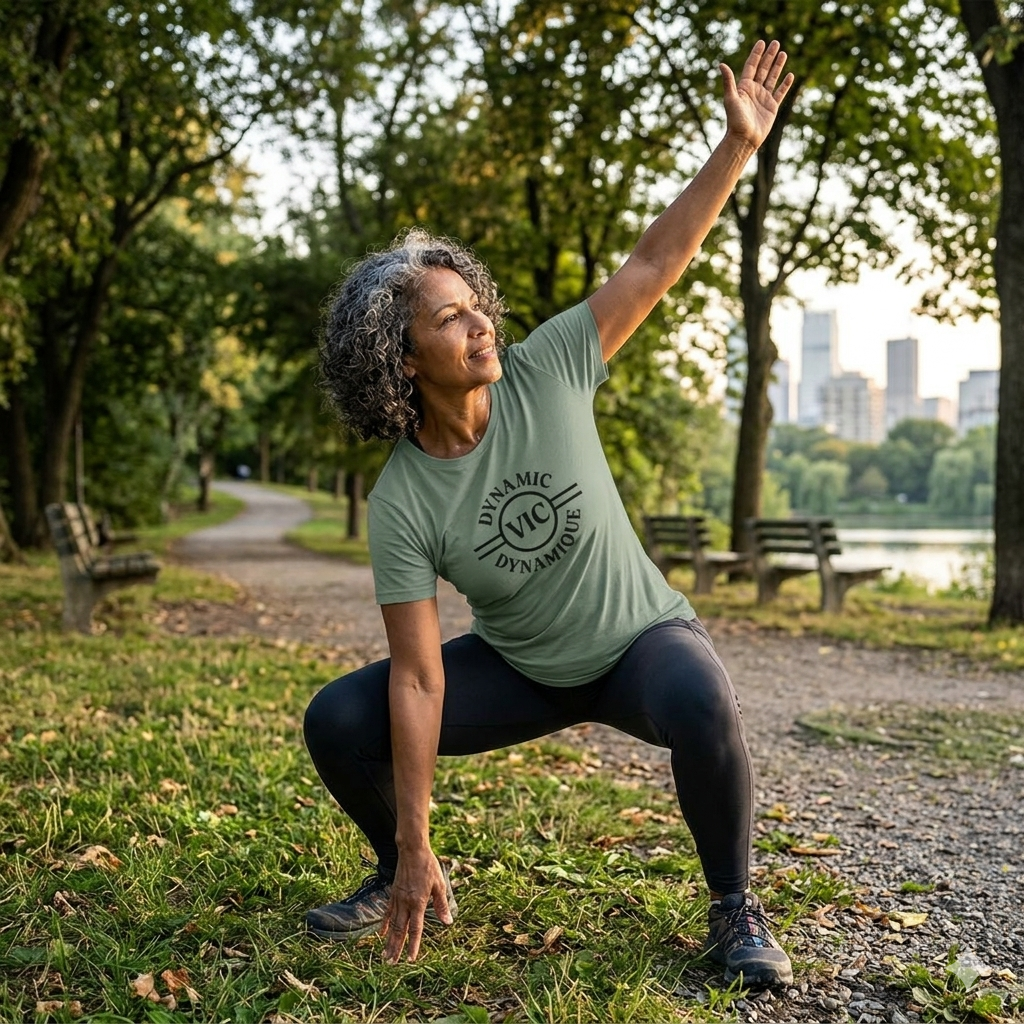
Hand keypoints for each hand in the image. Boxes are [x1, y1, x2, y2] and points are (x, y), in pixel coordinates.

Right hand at [382, 848, 452, 963]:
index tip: (410, 959)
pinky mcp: (393, 893)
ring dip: (389, 941)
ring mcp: (397, 898)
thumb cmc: (428, 866)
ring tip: (384, 955)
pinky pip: (388, 912)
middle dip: (396, 948)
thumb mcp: (439, 884)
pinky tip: (382, 933)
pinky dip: (385, 924)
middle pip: (400, 930)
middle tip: (391, 964)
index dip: (413, 945)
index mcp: (418, 902)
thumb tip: (448, 922)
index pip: (415, 929)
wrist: (412, 850)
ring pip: (392, 924)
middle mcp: (405, 903)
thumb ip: (441, 905)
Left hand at [720, 39, 793, 150]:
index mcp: (744, 87)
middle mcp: (754, 91)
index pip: (751, 66)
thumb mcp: (731, 99)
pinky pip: (780, 93)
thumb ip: (728, 81)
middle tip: (776, 43)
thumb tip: (721, 64)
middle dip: (769, 56)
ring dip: (778, 66)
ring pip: (772, 78)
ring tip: (783, 53)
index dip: (756, 54)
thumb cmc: (735, 120)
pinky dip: (785, 84)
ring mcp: (763, 98)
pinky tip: (790, 75)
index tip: (762, 42)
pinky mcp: (771, 107)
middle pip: (763, 69)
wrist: (744, 139)